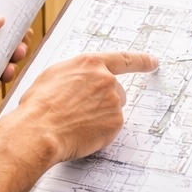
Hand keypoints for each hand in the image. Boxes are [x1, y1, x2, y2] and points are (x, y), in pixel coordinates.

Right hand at [8, 51, 158, 163]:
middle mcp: (106, 79)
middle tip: (80, 112)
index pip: (123, 59)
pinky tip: (80, 133)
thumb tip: (81, 80)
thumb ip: (76, 74)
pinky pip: (111, 127)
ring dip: (100, 116)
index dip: (141, 61)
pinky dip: (99, 132)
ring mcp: (113, 101)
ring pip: (113, 110)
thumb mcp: (53, 76)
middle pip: (116, 91)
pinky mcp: (115, 122)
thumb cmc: (39, 105)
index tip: (153, 62)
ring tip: (75, 122)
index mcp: (90, 63)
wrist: (38, 131)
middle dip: (103, 101)